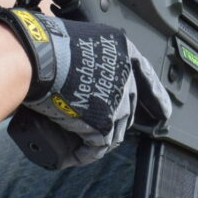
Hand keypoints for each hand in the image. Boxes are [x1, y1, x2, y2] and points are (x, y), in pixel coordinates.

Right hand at [0, 7, 170, 165]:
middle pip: (129, 106)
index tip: (163, 111)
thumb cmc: (46, 44)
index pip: (147, 77)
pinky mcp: (102, 124)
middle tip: (103, 128)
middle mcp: (126, 77)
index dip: (155, 96)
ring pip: (114, 130)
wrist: (34, 58)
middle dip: (118, 120)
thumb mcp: (80, 41)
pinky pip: (96, 147)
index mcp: (123, 51)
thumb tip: (84, 74)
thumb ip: (92, 56)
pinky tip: (72, 156)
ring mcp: (116, 102)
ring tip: (80, 143)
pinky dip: (83, 154)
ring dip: (99, 139)